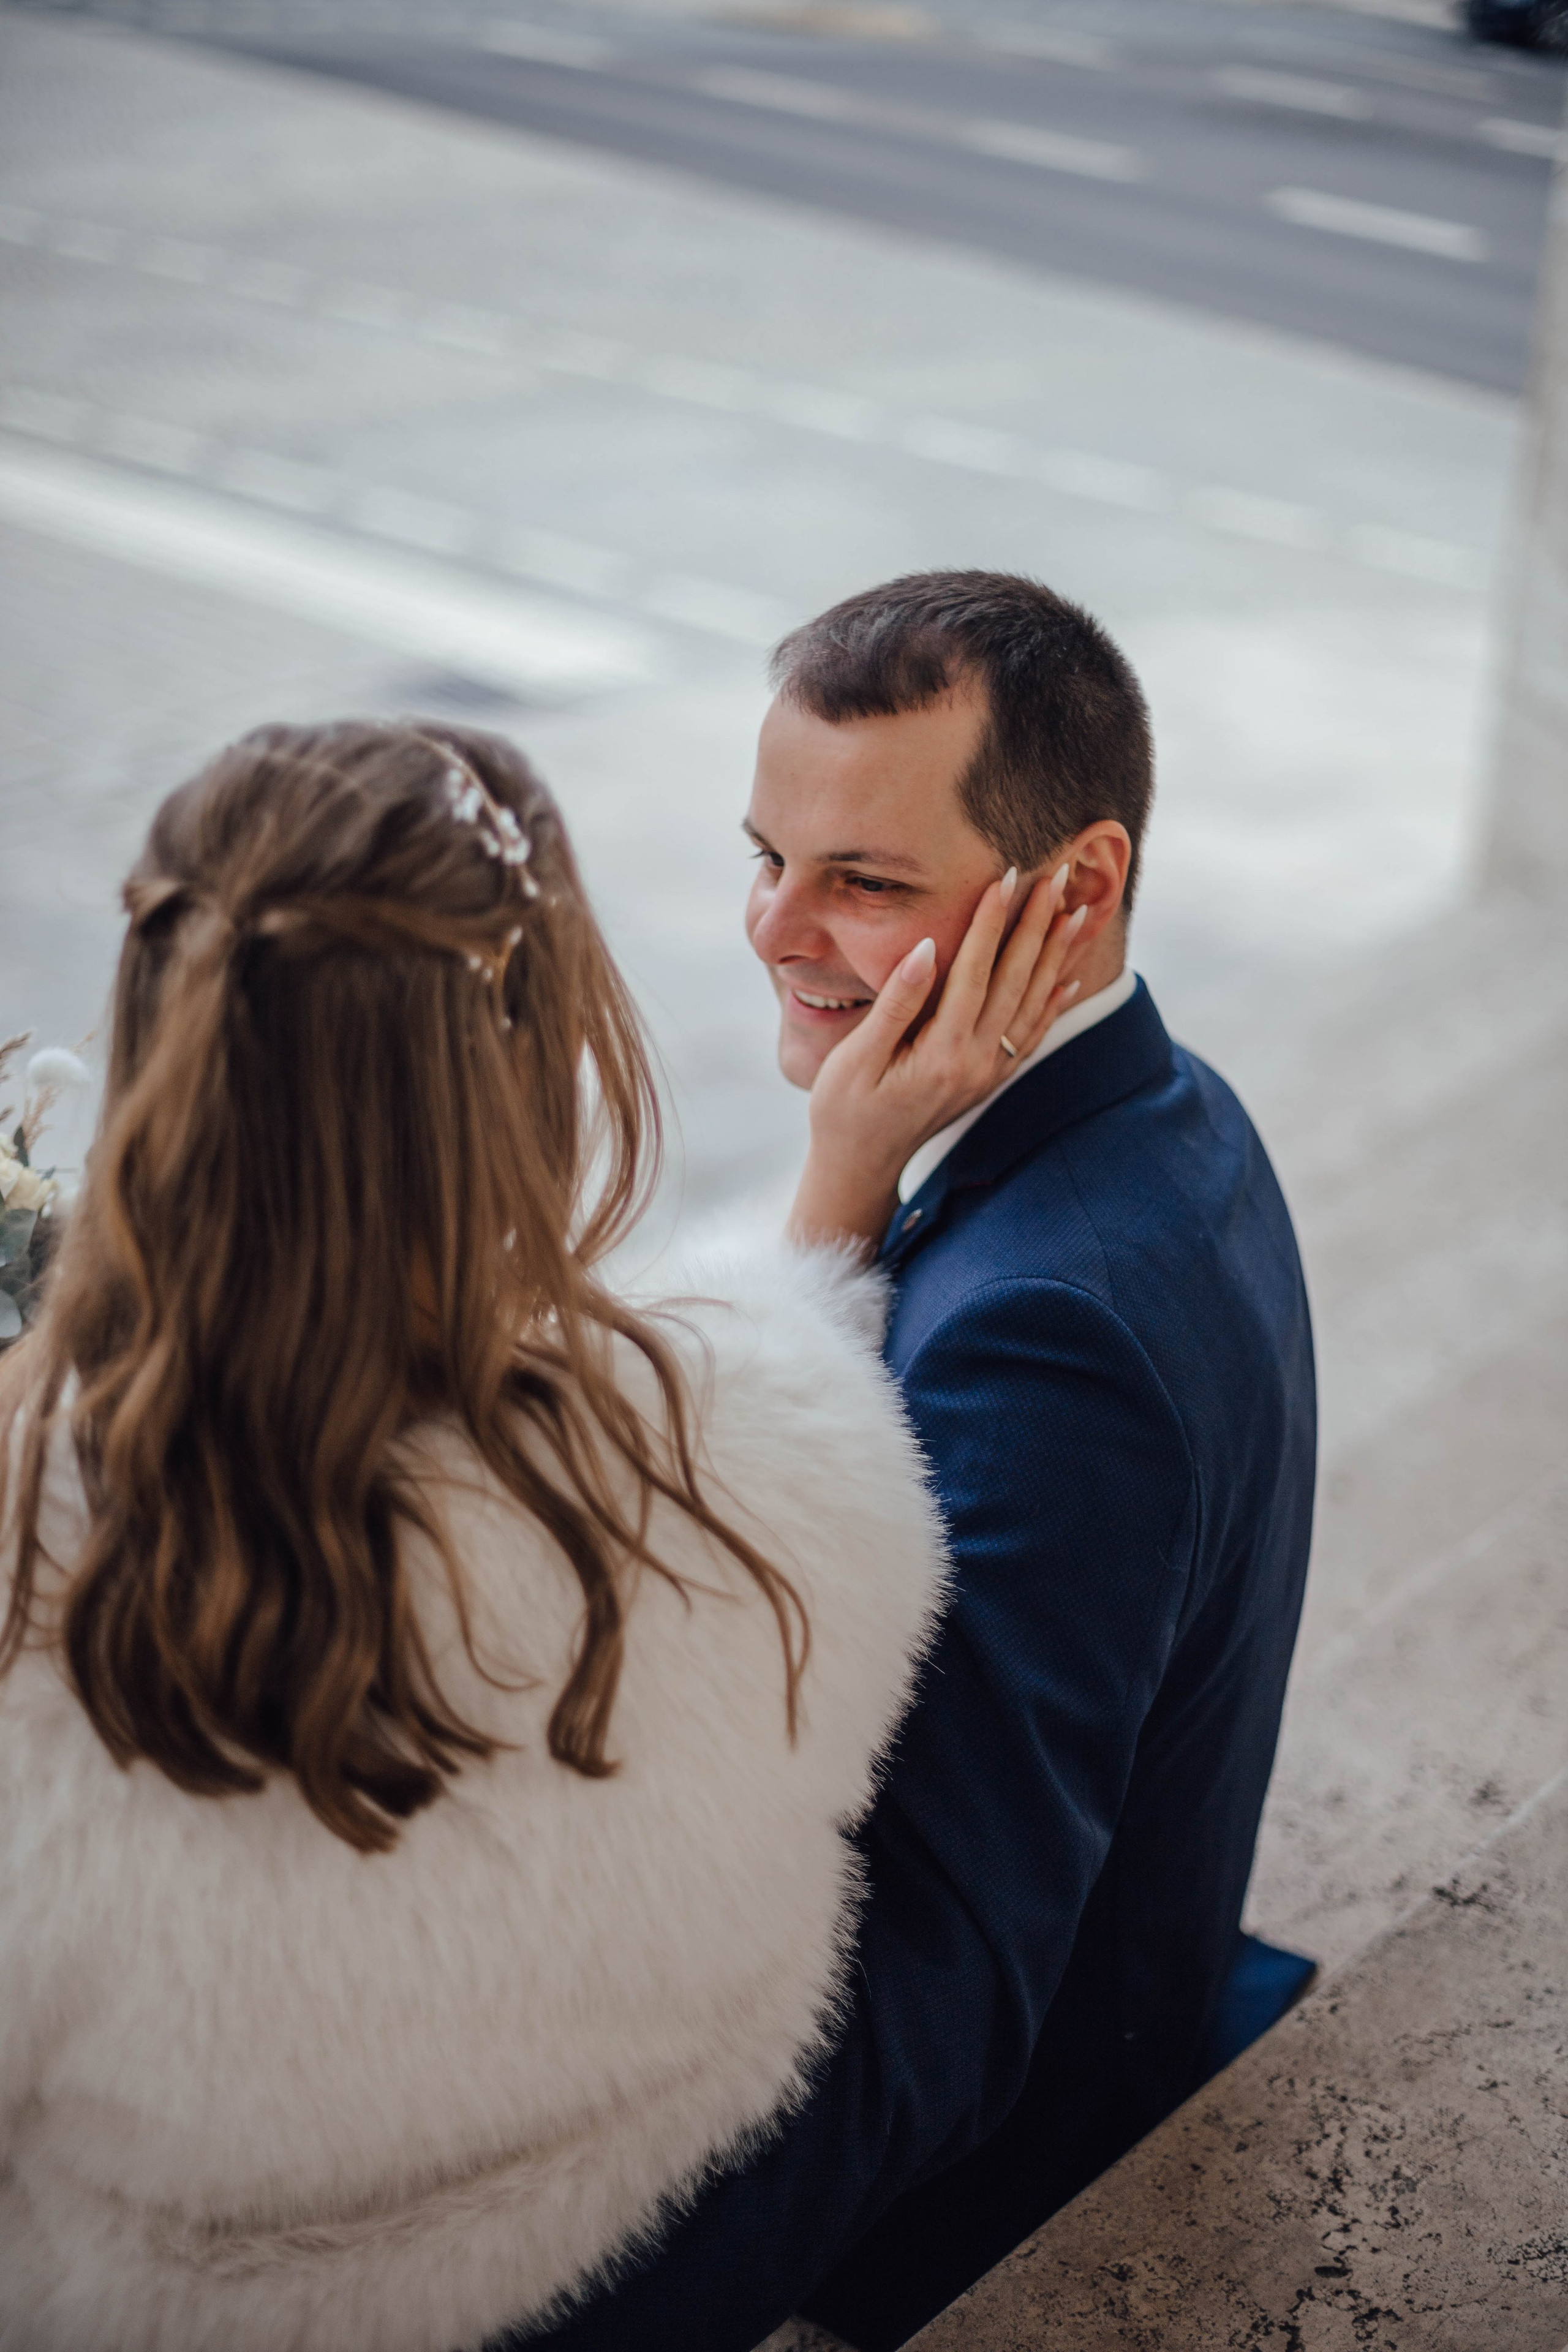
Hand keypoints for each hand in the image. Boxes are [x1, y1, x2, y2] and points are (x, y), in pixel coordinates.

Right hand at [787, 865, 1084, 1250]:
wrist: (860, 1166)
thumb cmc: (844, 1110)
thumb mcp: (856, 1059)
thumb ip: (896, 1004)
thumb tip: (926, 949)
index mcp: (941, 1053)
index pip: (975, 972)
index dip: (991, 922)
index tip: (1006, 876)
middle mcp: (975, 1062)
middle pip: (1015, 980)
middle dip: (1037, 925)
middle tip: (1058, 876)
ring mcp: (988, 1072)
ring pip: (1032, 1003)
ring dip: (1056, 954)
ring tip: (1078, 910)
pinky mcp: (989, 1078)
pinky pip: (1031, 1033)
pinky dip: (1053, 1001)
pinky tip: (1069, 975)